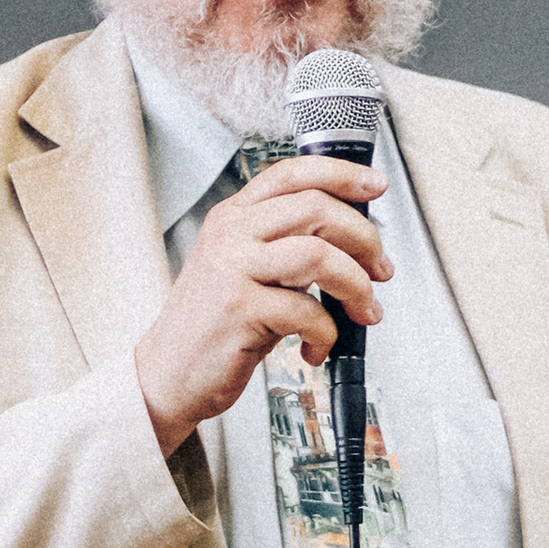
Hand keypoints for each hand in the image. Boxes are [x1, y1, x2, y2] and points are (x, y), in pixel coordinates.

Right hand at [135, 159, 389, 455]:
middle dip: (364, 238)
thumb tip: (353, 241)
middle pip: (316, 208)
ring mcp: (232, 269)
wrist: (168, 374)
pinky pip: (306, 310)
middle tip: (380, 268)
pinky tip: (316, 346)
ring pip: (318, 254)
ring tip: (363, 310)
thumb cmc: (213, 326)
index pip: (292, 173)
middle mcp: (231, 235)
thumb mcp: (244, 270)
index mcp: (233, 217)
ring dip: (355, 285)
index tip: (375, 186)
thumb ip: (285, 246)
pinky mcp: (239, 309)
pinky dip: (326, 333)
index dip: (341, 173)